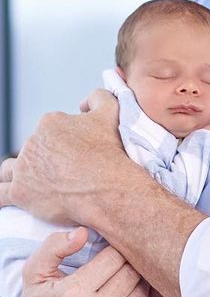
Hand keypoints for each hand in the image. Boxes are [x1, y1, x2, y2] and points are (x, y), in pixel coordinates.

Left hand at [0, 93, 122, 223]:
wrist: (108, 187)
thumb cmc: (111, 153)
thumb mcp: (112, 114)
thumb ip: (98, 98)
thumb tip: (83, 103)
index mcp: (50, 123)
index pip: (49, 130)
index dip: (63, 142)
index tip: (77, 154)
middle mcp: (32, 143)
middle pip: (32, 150)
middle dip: (44, 159)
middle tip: (66, 173)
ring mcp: (22, 168)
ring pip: (10, 169)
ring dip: (19, 173)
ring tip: (34, 183)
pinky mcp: (19, 192)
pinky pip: (0, 195)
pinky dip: (4, 196)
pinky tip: (11, 198)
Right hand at [14, 229, 162, 296]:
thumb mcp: (34, 275)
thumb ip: (53, 247)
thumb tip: (83, 232)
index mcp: (72, 292)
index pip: (114, 258)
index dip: (119, 250)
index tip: (118, 249)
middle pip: (131, 275)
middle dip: (134, 263)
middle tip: (134, 259)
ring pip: (142, 295)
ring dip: (146, 281)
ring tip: (142, 273)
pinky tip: (151, 293)